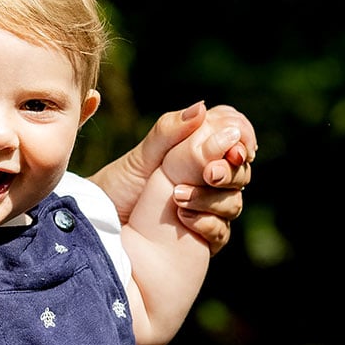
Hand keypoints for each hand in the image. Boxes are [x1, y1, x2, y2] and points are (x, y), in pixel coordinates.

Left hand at [90, 102, 258, 251]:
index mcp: (201, 150)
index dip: (243, 138)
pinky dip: (207, 224)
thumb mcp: (142, 155)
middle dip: (229, 171)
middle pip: (241, 171)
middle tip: (210, 173)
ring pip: (234, 202)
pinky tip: (184, 219)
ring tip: (178, 197)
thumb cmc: (121, 184)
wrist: (101, 222)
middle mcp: (210, 179)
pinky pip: (221, 232)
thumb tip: (202, 108)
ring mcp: (209, 208)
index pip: (238, 136)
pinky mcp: (203, 236)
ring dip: (212, 199)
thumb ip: (169, 131)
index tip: (235, 146)